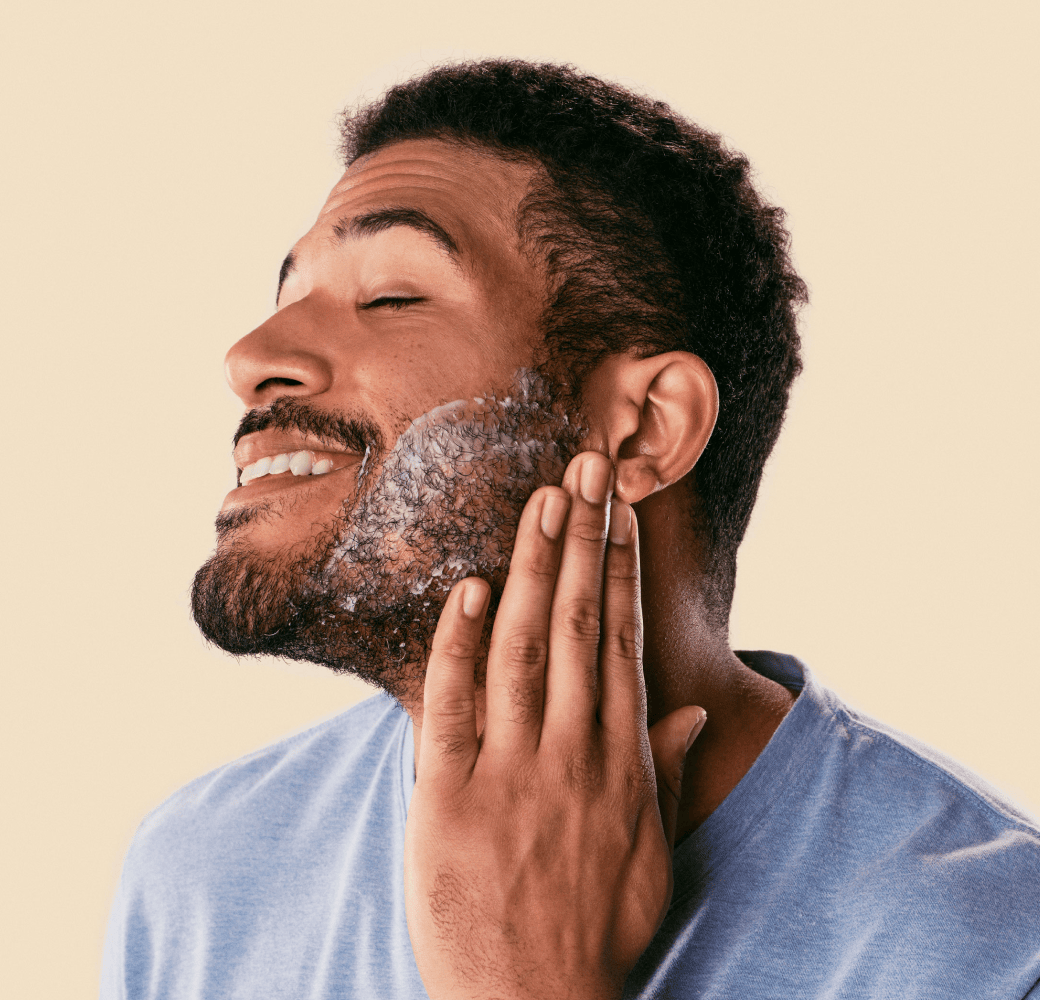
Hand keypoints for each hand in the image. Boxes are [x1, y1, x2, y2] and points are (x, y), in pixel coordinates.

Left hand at [404, 451, 706, 999]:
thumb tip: (692, 709)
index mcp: (622, 761)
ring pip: (523, 648)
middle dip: (582, 539)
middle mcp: (573, 754)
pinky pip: (452, 706)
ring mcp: (510, 773)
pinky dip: (459, 644)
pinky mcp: (447, 799)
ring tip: (541, 502)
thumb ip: (667, 772)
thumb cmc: (597, 927)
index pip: (622, 641)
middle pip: (579, 625)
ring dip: (533, 569)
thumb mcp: (653, 851)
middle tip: (584, 469)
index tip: (617, 512)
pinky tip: (471, 589)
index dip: (620, 569)